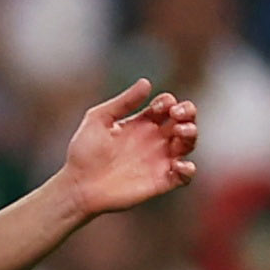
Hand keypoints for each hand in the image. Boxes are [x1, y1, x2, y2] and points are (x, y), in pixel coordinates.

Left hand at [59, 79, 199, 214]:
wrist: (78, 187)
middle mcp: (153, 140)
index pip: (166, 106)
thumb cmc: (83, 152)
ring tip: (180, 131)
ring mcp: (159, 161)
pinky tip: (178, 164)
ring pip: (188, 144)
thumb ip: (123, 102)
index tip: (157, 107)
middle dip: (188, 112)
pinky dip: (188, 170)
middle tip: (177, 113)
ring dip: (191, 134)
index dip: (168, 102)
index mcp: (141, 123)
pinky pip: (185, 176)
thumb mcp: (98, 119)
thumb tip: (146, 82)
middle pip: (184, 120)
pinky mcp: (160, 182)